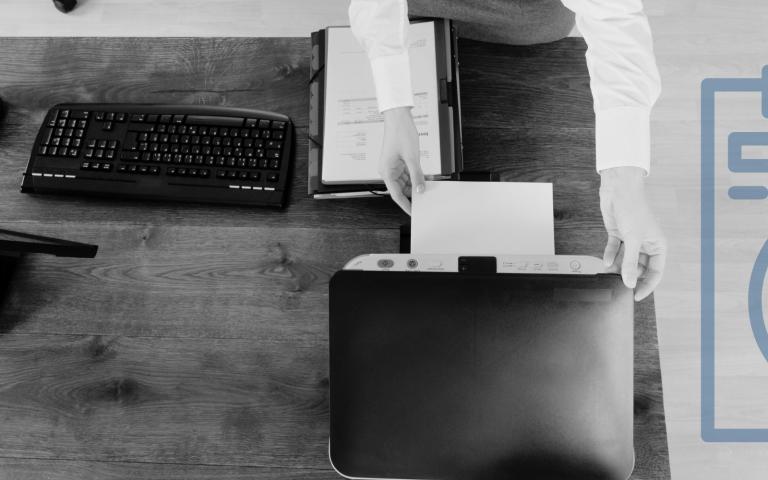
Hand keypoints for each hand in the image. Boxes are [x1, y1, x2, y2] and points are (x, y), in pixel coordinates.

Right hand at [379, 107, 424, 214]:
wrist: (398, 117)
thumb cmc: (400, 133)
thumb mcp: (412, 158)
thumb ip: (417, 175)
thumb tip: (421, 189)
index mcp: (386, 171)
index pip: (396, 194)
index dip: (405, 205)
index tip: (413, 213)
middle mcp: (388, 170)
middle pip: (400, 189)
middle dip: (412, 194)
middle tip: (424, 200)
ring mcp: (393, 166)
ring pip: (405, 182)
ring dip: (415, 184)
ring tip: (426, 188)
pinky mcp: (398, 162)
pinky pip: (407, 174)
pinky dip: (415, 177)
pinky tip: (424, 179)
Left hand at [599, 167, 666, 300]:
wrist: (618, 190)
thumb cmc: (634, 208)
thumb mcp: (633, 239)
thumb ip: (630, 262)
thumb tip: (629, 282)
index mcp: (658, 244)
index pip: (656, 272)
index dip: (647, 285)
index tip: (636, 296)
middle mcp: (645, 243)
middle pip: (638, 267)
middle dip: (629, 275)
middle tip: (618, 285)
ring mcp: (631, 239)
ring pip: (624, 260)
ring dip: (617, 267)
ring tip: (608, 274)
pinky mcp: (618, 235)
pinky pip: (614, 250)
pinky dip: (609, 256)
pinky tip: (605, 262)